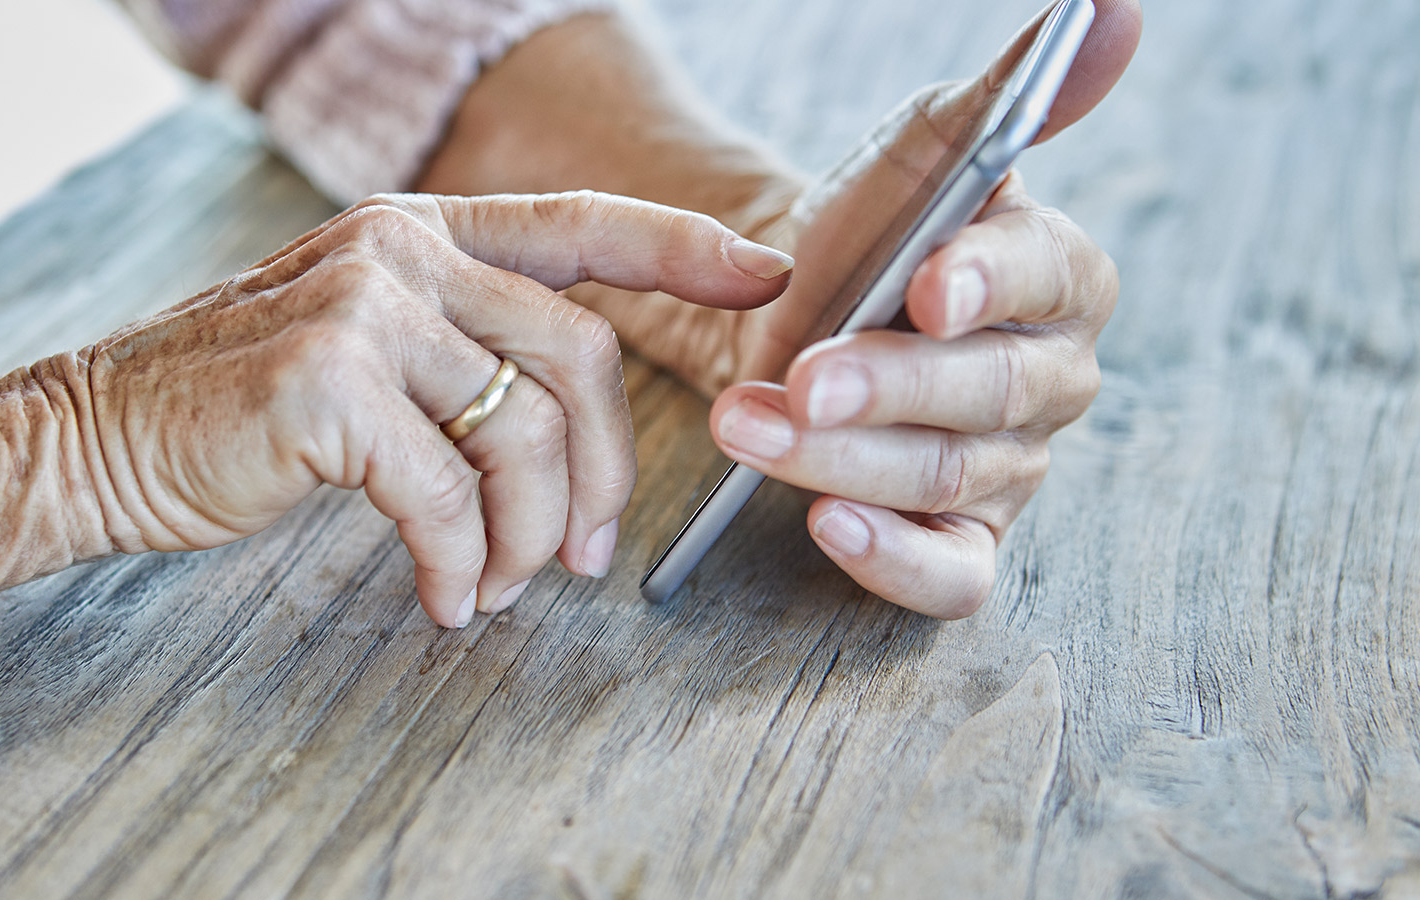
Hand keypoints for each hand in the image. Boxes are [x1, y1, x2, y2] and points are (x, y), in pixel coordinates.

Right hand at [76, 191, 791, 626]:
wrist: (97, 441)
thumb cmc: (239, 409)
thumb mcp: (362, 345)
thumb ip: (462, 350)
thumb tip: (573, 434)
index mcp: (421, 233)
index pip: (582, 226)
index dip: (684, 251)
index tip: (767, 276)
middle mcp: (400, 251)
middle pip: (580, 358)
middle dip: (603, 474)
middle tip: (581, 556)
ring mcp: (362, 307)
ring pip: (524, 433)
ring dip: (529, 535)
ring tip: (497, 584)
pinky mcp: (326, 385)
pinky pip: (449, 495)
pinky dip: (460, 564)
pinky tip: (443, 597)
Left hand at [565, 1, 1140, 615]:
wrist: (794, 317)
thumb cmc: (864, 234)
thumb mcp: (919, 150)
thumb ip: (1006, 93)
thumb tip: (1110, 9)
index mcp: (1058, 277)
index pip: (1052, 276)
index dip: (993, 282)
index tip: (927, 285)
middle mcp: (1050, 380)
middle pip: (991, 393)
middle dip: (890, 386)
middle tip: (801, 375)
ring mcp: (1010, 469)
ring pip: (951, 478)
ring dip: (845, 457)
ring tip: (747, 425)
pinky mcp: (962, 541)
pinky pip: (951, 576)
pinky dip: (892, 560)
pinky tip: (828, 525)